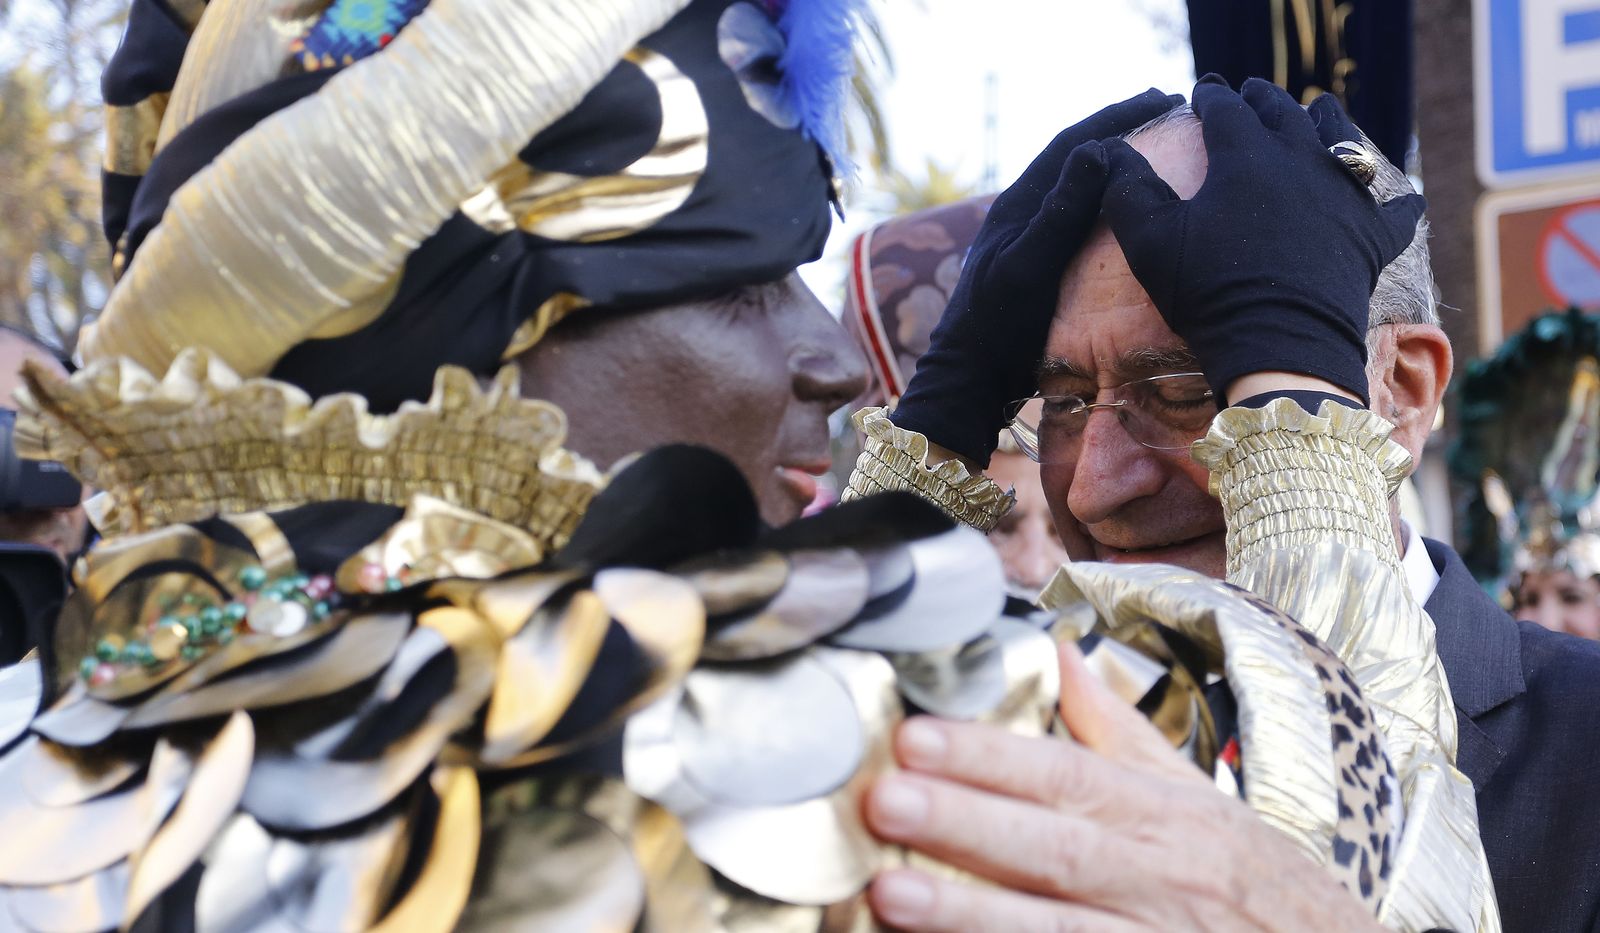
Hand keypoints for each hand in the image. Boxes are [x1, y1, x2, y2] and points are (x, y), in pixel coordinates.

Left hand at [861, 642, 1383, 931]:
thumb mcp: (1194, 794)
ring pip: (1056, 931)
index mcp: (1159, 814)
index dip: (988, 758)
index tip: (915, 738)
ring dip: (970, 917)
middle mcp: (1154, 877)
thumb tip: (1061, 652)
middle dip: (966, 826)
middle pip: (1052, 847)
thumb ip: (1117, 730)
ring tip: (889, 897)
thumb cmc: (1248, 878)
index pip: (1065, 775)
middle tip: (886, 801)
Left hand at [890, 89, 1181, 466]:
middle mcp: (1023, 215)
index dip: (1117, 117)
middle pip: (1076, 158)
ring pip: (1078, 186)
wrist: (969, 378)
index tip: (1163, 98)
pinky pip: (1079, 218)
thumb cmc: (996, 325)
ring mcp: (1029, 240)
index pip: (1073, 144)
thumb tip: (1096, 150)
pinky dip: (1107, 201)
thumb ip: (1060, 212)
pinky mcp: (1037, 265)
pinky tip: (1129, 207)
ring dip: (1115, 163)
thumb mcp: (1028, 265)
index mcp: (1019, 205)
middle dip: (1120, 130)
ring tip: (1156, 147)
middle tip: (1167, 109)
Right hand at [1096, 76, 1424, 406]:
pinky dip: (1397, 201)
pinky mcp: (1373, 239)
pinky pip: (1395, 212)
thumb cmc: (1208, 291)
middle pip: (1284, 114)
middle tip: (1252, 94)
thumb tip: (1110, 152)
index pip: (1226, 110)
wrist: (1279, 345)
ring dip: (1329, 120)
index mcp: (1246, 156)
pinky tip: (1402, 196)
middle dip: (1264, 100)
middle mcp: (1301, 162)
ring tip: (1322, 108)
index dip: (1212, 97)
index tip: (1202, 91)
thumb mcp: (1150, 239)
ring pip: (1343, 142)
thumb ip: (1127, 188)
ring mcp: (1344, 198)